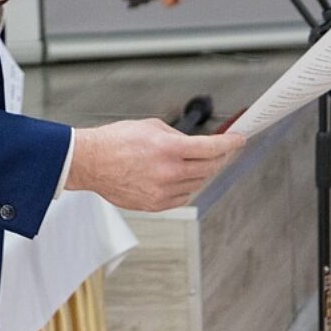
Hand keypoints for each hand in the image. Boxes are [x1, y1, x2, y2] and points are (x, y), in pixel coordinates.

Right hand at [65, 119, 244, 211]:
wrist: (91, 162)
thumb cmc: (114, 142)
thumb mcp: (150, 126)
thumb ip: (177, 136)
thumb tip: (195, 143)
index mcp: (168, 149)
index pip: (211, 148)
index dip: (230, 144)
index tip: (239, 141)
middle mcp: (168, 172)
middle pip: (209, 168)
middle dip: (217, 158)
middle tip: (218, 151)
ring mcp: (162, 191)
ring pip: (197, 183)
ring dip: (199, 172)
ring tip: (186, 162)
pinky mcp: (155, 205)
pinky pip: (183, 197)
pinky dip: (185, 186)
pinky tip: (175, 177)